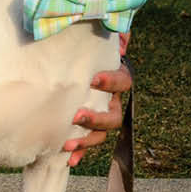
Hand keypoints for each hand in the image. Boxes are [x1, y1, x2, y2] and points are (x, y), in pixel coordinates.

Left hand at [62, 33, 132, 166]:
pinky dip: (80, 152)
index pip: (123, 81)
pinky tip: (69, 159)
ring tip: (67, 145)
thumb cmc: (86, 44)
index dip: (111, 82)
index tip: (93, 79)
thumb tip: (118, 34)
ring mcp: (100, 114)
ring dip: (87, 140)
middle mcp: (111, 99)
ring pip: (102, 134)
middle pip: (114, 116)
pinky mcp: (86, 125)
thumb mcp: (96, 34)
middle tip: (75, 116)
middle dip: (96, 119)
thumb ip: (109, 32)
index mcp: (116, 76)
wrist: (75, 57)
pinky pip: (87, 143)